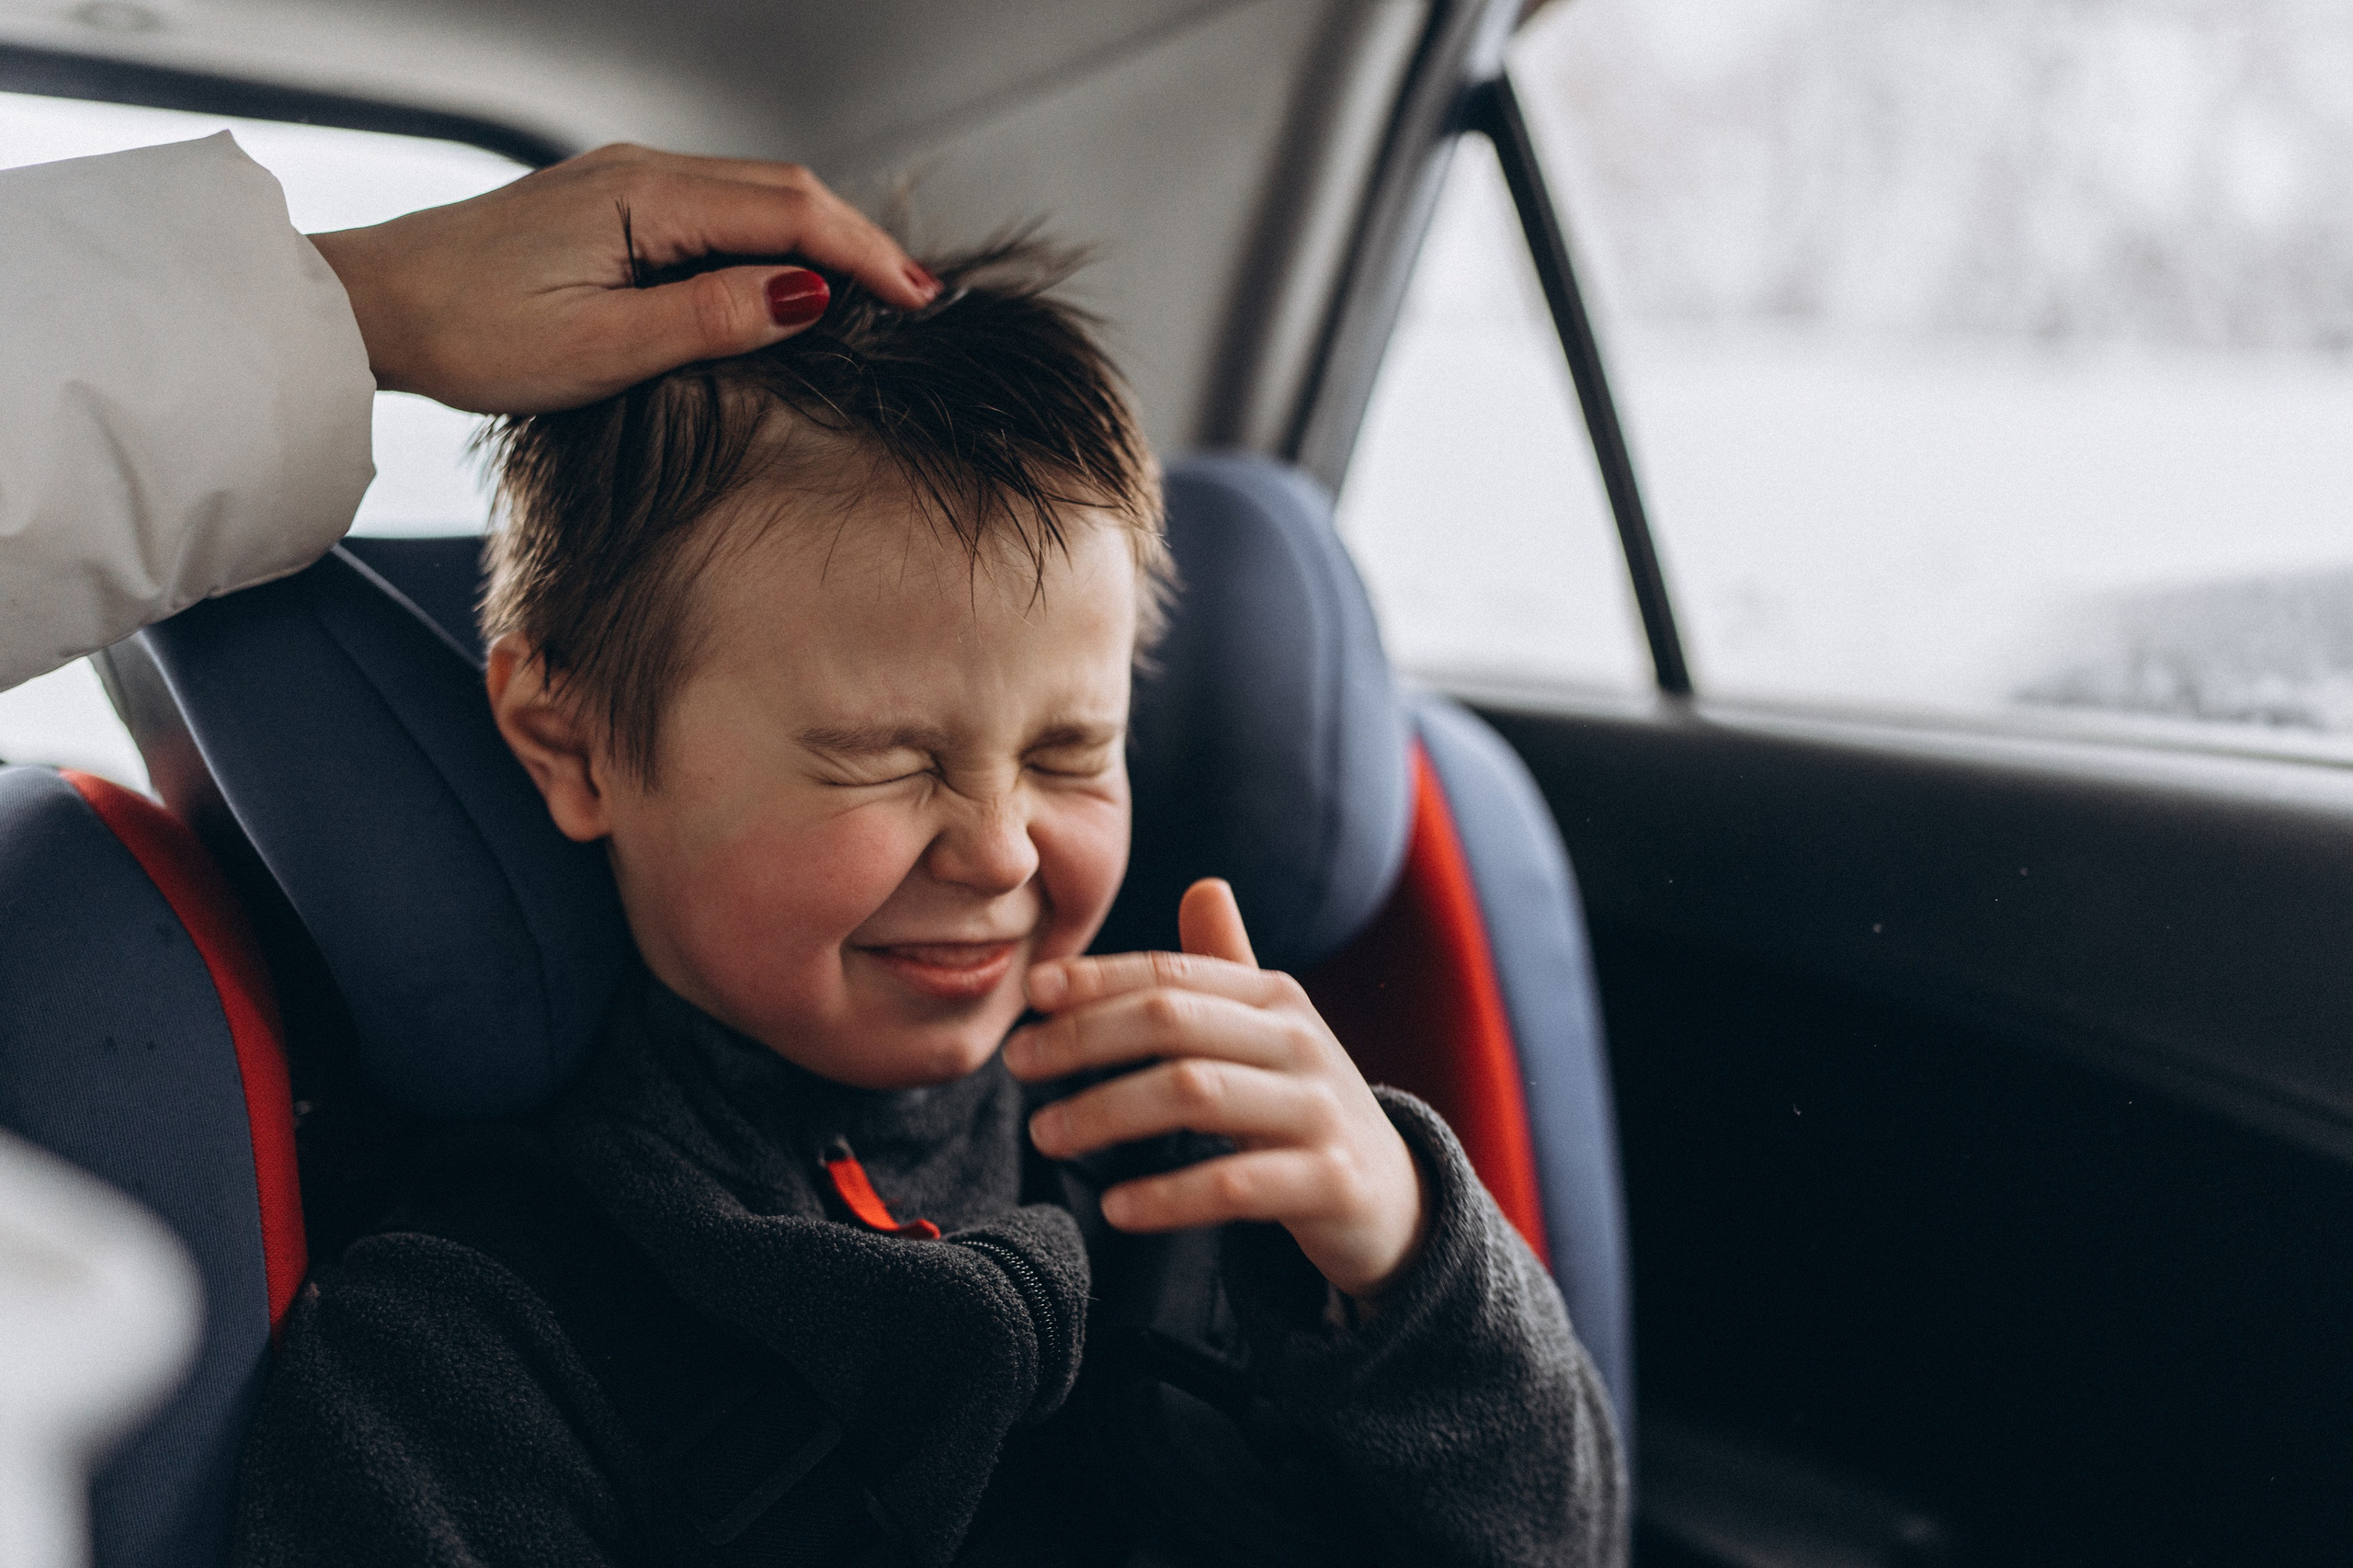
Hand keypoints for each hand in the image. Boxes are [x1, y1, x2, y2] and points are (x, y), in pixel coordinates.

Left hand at [306, 143, 937, 413]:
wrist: (375, 308)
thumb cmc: (471, 333)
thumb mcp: (601, 347)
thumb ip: (712, 319)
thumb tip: (809, 298)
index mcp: (643, 198)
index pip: (789, 211)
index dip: (865, 256)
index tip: (920, 301)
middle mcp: (641, 173)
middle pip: (784, 192)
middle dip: (860, 243)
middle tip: (920, 303)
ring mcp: (626, 185)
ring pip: (755, 198)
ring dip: (822, 242)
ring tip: (878, 296)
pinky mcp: (613, 209)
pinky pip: (719, 211)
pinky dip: (775, 243)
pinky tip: (795, 283)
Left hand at [1004, 878, 1429, 1300]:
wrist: (1397, 1198)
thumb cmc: (1306, 1106)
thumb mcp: (1273, 1034)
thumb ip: (1229, 970)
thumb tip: (1204, 885)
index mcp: (1276, 998)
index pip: (1173, 974)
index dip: (1099, 978)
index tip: (1033, 992)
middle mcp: (1300, 1041)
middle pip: (1174, 1022)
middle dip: (1085, 1037)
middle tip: (1018, 1063)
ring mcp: (1319, 1112)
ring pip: (1196, 1094)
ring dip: (1107, 1111)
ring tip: (1046, 1134)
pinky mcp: (1331, 1183)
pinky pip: (1237, 1184)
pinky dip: (1170, 1195)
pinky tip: (1116, 1207)